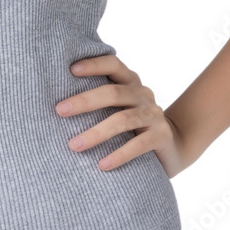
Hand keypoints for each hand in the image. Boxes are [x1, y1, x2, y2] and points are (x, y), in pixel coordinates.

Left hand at [55, 54, 191, 177]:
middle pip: (113, 93)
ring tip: (74, 145)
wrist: (173, 146)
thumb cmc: (132, 125)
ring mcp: (153, 114)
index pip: (113, 64)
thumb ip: (99, 99)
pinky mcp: (161, 136)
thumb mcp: (120, 107)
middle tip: (59, 110)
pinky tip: (102, 165)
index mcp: (130, 82)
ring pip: (122, 120)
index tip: (71, 69)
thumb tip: (56, 103)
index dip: (94, 64)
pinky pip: (138, 144)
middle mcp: (142, 94)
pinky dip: (119, 154)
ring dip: (96, 133)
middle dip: (84, 101)